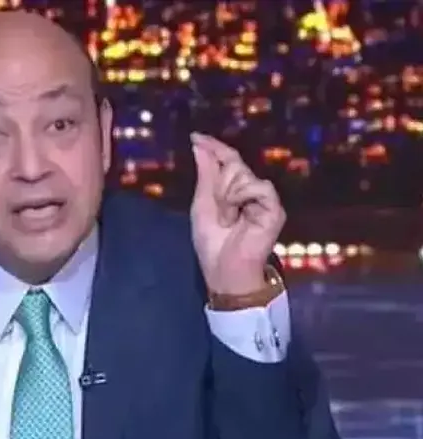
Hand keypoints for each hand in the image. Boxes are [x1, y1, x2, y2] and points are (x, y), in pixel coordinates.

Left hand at [189, 132, 285, 294]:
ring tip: (227, 219)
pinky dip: (241, 197)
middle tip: (218, 211)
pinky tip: (236, 215)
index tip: (196, 136)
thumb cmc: (212, 241)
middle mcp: (252, 189)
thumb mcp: (202, 203)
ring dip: (227, 196)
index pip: (228, 159)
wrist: (222, 268)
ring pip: (243, 174)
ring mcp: (264, 198)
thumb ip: (205, 174)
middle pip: (233, 164)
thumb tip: (199, 144)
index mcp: (234, 188)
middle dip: (218, 186)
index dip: (214, 147)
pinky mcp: (274, 208)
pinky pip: (258, 186)